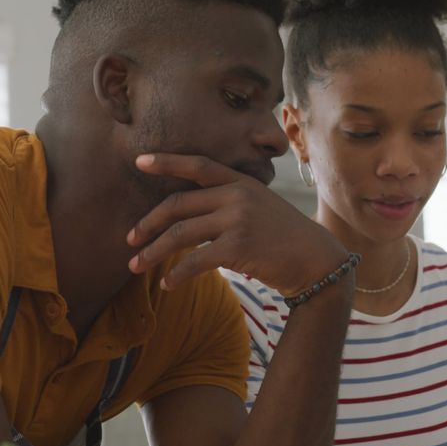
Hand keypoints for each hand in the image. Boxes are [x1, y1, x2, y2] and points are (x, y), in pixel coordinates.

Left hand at [127, 153, 347, 294]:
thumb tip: (193, 216)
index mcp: (242, 182)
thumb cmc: (285, 238)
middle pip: (179, 204)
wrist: (316, 260)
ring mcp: (238, 220)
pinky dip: (177, 275)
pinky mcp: (238, 248)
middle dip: (148, 223)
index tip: (139, 161)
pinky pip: (195, 261)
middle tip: (130, 239)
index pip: (198, 165)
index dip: (167, 162)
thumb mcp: (262, 207)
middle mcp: (238, 196)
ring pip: (181, 234)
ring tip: (136, 265)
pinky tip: (168, 284)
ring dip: (153, 251)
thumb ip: (232, 203)